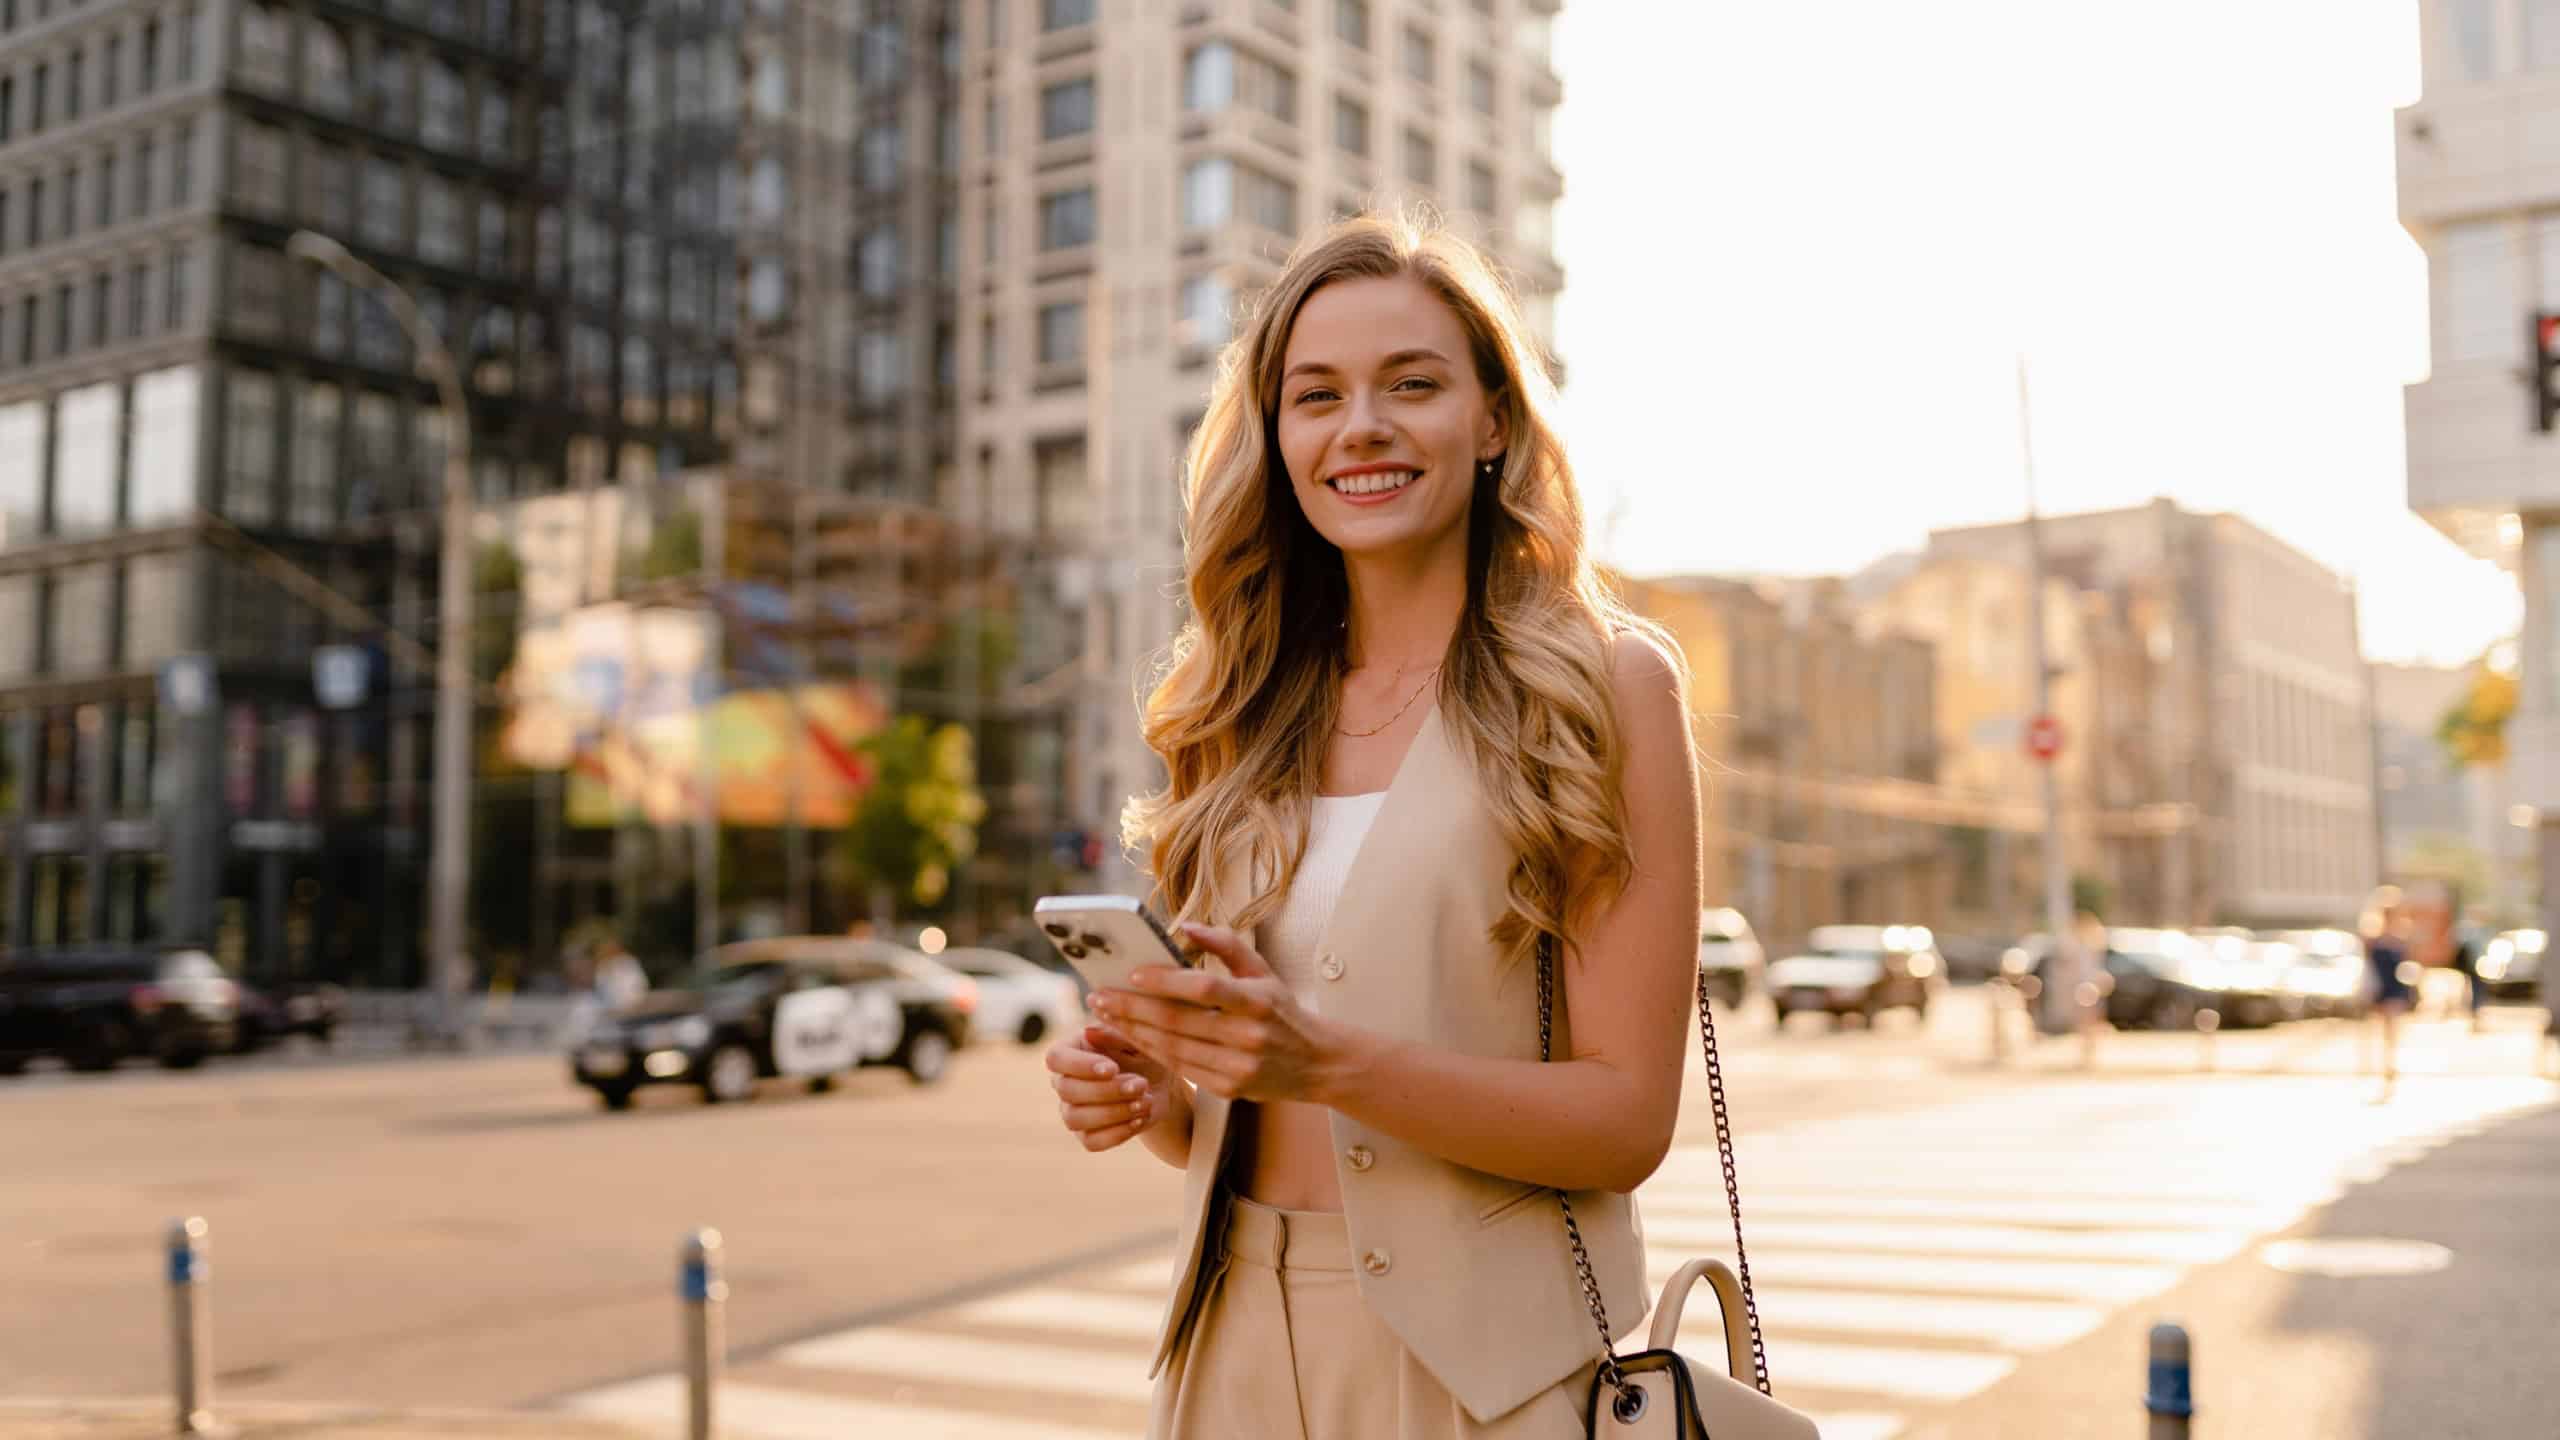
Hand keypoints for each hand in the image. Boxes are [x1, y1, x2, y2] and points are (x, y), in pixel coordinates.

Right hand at [1045, 1023, 1175, 1152]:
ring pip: (1075, 1119)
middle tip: (1141, 1084)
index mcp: (1070, 1050)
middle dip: (1108, 1090)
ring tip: (1144, 1101)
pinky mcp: (1087, 1134)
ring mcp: (1072, 1110)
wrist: (1160, 1083)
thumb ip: (1114, 1034)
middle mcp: (1064, 1081)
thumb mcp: (1134, 1038)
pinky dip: (1118, 1133)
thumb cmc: (1142, 1052)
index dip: (1081, 1066)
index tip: (1113, 1068)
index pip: (1056, 1058)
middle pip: (1068, 1091)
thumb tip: (1089, 1032)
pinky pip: (1091, 1142)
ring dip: (1114, 1112)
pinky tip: (1140, 1118)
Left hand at [1089, 922, 1348, 1103]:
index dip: (1165, 981)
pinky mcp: (1229, 1089)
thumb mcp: (1263, 972)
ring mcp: (1238, 1067)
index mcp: (1257, 1001)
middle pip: (1179, 1021)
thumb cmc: (1282, 1011)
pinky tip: (1131, 1037)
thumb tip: (1187, 927)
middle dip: (1133, 1008)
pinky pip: (1181, 1068)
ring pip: (1173, 1048)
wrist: (1317, 1064)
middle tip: (1099, 997)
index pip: (1204, 988)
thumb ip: (1227, 945)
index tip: (1132, 973)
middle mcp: (1248, 1036)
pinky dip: (1152, 1052)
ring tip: (1106, 1016)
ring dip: (1134, 1032)